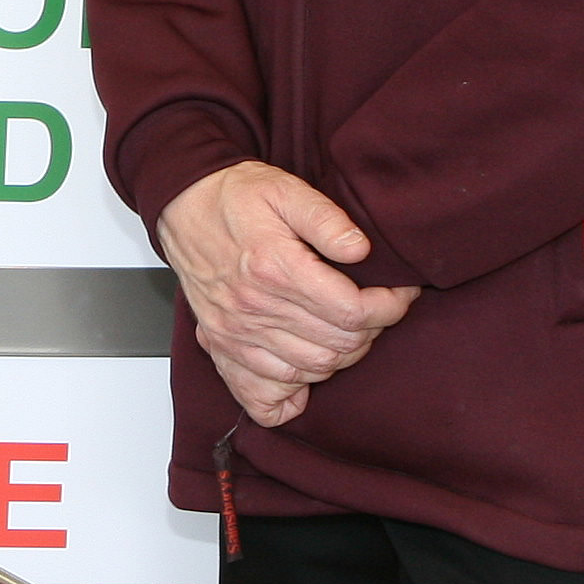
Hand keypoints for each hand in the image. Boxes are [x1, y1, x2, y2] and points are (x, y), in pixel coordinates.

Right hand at [156, 162, 416, 430]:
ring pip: (312, 369)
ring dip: (342, 355)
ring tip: (349, 329)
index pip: (353, 311)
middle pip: (339, 345)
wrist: (184, 205)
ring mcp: (236, 334)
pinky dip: (294, 391)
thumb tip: (361, 249)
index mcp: (275, 268)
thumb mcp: (286, 189)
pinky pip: (265, 393)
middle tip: (377, 308)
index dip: (389, 307)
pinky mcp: (222, 347)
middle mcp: (255, 308)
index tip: (400, 294)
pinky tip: (308, 369)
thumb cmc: (236, 197)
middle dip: (372, 330)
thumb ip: (327, 218)